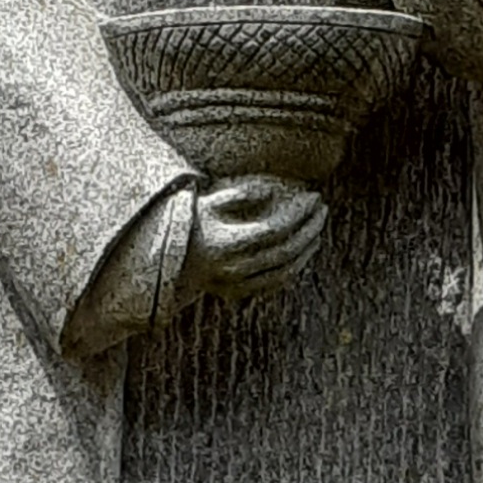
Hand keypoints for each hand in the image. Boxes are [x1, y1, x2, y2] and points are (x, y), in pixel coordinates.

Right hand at [180, 176, 326, 308]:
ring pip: (285, 271)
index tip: (312, 195)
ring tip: (318, 225)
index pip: (274, 229)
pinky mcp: (236, 293)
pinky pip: (275, 283)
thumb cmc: (187, 218)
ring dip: (307, 248)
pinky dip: (295, 266)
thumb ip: (244, 191)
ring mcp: (234, 285)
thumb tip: (280, 189)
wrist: (160, 254)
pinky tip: (305, 249)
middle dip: (309, 227)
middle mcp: (231, 269)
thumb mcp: (210, 198)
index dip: (297, 212)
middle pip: (284, 251)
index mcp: (223, 243)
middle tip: (321, 206)